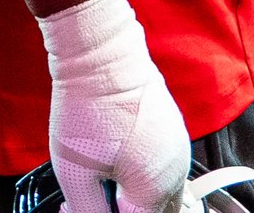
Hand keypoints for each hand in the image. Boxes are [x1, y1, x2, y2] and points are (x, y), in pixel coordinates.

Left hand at [41, 0, 190, 212]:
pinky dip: (142, 175)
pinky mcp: (174, 135)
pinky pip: (164, 170)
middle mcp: (176, 175)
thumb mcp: (74, 171)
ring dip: (135, 195)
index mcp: (154, 190)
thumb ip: (89, 209)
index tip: (84, 204)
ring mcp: (179, 153)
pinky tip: (115, 158)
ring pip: (162, 194)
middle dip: (125, 208)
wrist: (102, 55)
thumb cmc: (86, 110)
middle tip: (92, 194)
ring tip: (101, 176)